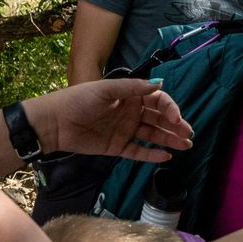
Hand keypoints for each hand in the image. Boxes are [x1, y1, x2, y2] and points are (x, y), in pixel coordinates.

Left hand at [31, 79, 192, 162]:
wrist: (54, 123)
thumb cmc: (77, 100)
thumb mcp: (104, 89)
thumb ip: (132, 88)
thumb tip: (159, 85)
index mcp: (129, 95)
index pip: (157, 101)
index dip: (170, 109)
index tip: (177, 119)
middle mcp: (131, 112)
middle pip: (159, 119)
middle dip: (175, 125)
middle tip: (188, 134)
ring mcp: (125, 130)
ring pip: (153, 135)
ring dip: (169, 140)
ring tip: (185, 146)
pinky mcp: (117, 146)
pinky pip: (139, 150)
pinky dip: (152, 154)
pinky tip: (166, 156)